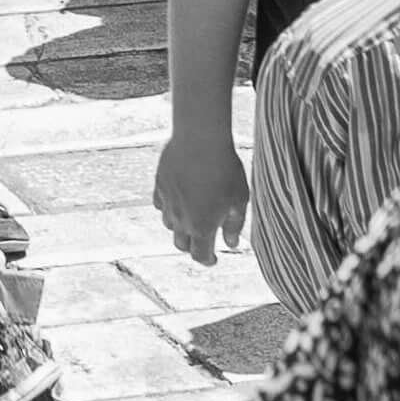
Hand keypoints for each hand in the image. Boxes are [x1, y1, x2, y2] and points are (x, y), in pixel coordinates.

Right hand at [152, 127, 249, 264]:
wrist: (200, 140)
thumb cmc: (226, 170)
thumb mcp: (239, 200)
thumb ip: (235, 225)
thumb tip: (231, 243)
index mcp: (202, 227)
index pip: (200, 256)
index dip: (207, 260)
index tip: (213, 259)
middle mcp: (181, 219)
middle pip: (181, 244)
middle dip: (193, 246)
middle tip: (203, 240)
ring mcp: (168, 202)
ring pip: (169, 225)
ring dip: (180, 227)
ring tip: (192, 217)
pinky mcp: (160, 184)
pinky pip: (161, 204)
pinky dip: (169, 207)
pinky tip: (179, 199)